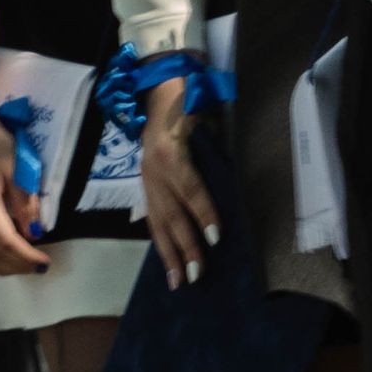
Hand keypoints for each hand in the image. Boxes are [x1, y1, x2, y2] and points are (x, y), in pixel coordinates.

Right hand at [139, 75, 219, 285]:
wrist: (156, 90)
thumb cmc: (188, 104)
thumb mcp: (204, 120)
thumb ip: (214, 151)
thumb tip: (229, 185)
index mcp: (170, 152)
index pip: (191, 189)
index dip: (204, 213)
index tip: (216, 238)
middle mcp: (154, 170)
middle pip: (171, 214)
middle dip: (185, 246)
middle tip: (198, 274)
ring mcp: (145, 179)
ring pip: (157, 222)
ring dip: (169, 254)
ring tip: (179, 281)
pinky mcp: (143, 185)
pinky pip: (152, 218)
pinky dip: (160, 241)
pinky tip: (167, 262)